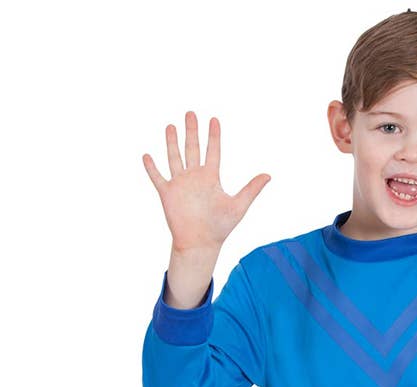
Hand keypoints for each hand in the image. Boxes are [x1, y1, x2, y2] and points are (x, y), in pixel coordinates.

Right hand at [143, 111, 271, 254]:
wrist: (201, 244)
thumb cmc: (220, 227)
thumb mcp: (238, 205)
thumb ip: (252, 189)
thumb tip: (269, 175)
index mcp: (211, 178)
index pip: (213, 151)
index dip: (213, 136)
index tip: (214, 119)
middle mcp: (194, 177)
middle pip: (192, 148)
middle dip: (191, 131)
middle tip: (190, 113)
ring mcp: (180, 184)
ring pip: (174, 157)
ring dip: (172, 142)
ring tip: (170, 126)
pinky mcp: (167, 194)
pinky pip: (157, 177)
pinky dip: (151, 167)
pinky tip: (147, 155)